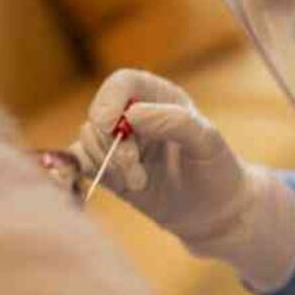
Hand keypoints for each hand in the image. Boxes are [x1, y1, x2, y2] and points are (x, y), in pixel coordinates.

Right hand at [70, 69, 294, 290]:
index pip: (122, 83)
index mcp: (159, 96)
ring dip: (108, 164)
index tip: (111, 125)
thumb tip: (132, 115)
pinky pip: (78, 162)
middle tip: (134, 166)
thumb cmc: (215, 170)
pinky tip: (103, 182)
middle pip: (100, 114)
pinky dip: (80, 171)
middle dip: (113, 144)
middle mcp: (135, 114)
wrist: (214, 211)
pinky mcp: (107, 169)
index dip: (110, 100)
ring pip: (88, 139)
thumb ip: (175, 122)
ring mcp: (119, 142)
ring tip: (140, 182)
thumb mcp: (206, 142)